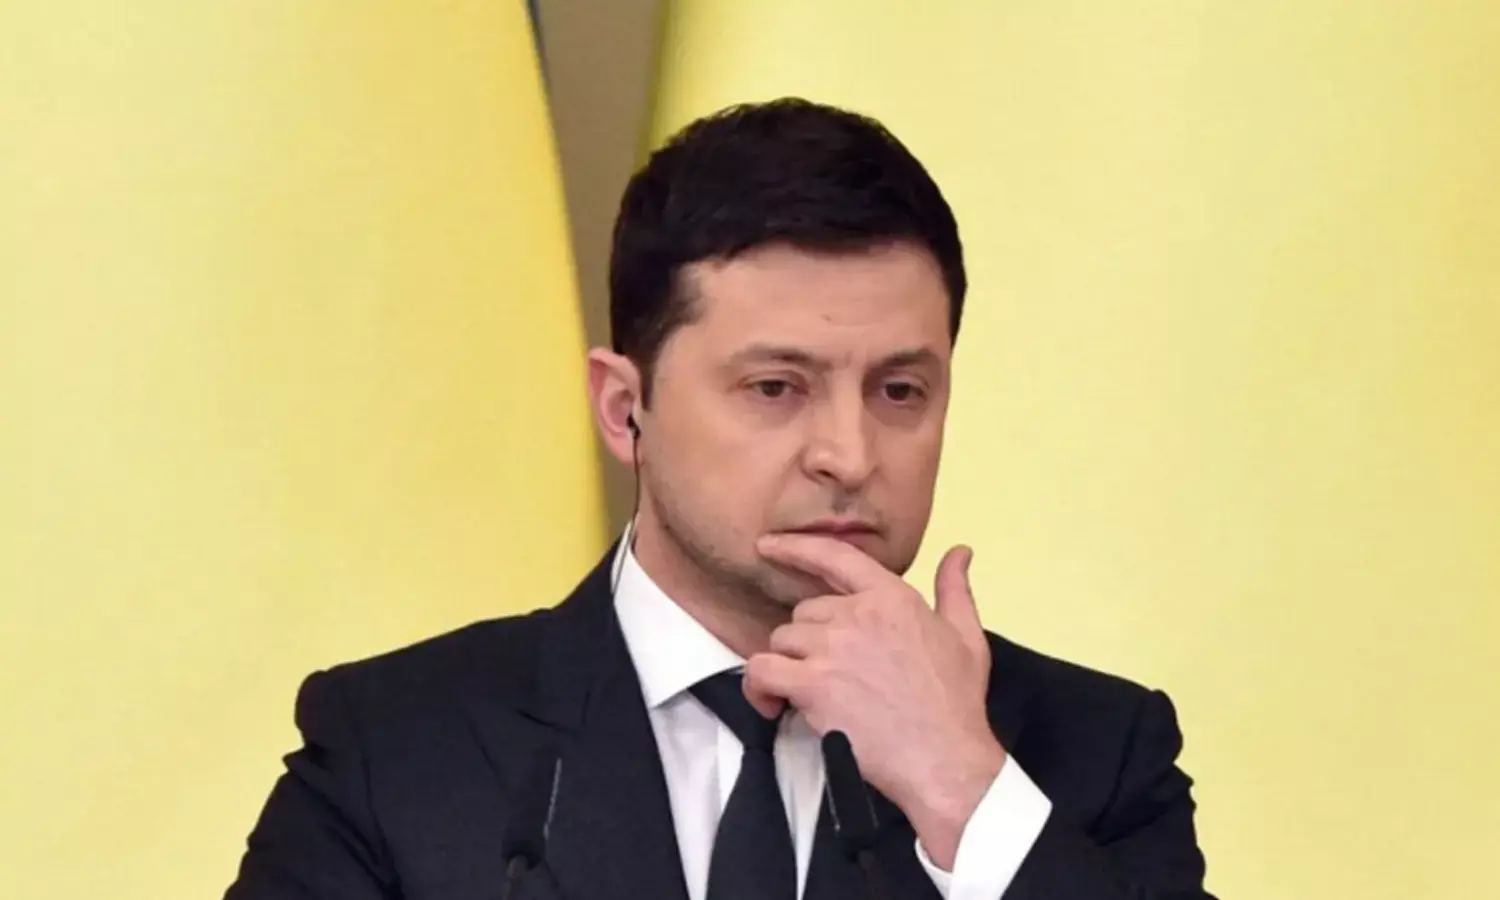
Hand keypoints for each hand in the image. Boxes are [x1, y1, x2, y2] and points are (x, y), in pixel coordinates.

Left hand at [745, 533, 1006, 868]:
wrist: (945, 759)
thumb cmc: (956, 704)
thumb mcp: (967, 636)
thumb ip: (954, 588)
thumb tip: (960, 551)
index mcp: (892, 597)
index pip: (835, 556)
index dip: (795, 547)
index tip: (768, 546)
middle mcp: (858, 614)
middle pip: (804, 612)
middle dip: (810, 642)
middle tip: (830, 676)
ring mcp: (832, 648)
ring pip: (781, 641)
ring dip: (788, 666)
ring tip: (805, 695)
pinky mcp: (812, 684)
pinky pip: (762, 671)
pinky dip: (759, 687)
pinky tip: (772, 704)